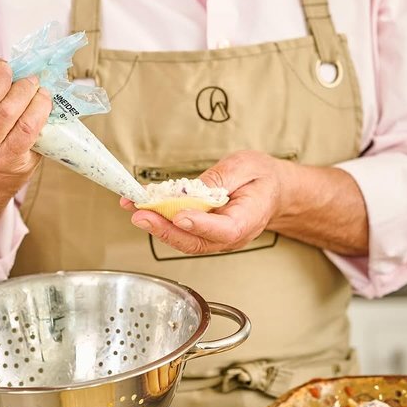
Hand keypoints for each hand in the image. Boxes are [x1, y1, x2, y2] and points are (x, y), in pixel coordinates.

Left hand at [120, 151, 290, 255]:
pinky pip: (181, 230)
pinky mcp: (204, 232)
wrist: (273, 191)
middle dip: (165, 229)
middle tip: (141, 215)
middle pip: (197, 241)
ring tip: (134, 209)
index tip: (180, 215)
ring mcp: (216, 237)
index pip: (224, 229)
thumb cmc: (261, 178)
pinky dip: (161, 220)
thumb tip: (194, 190)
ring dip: (157, 226)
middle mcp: (232, 235)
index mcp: (248, 219)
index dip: (201, 225)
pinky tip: (143, 207)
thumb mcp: (246, 166)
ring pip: (185, 239)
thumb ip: (222, 178)